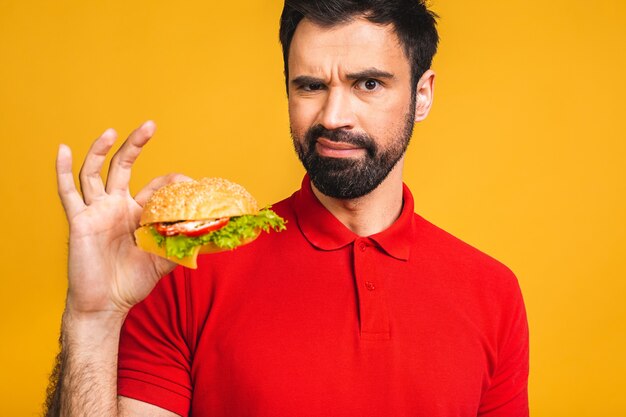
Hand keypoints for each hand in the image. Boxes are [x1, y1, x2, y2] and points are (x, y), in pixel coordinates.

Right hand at [57, 121, 186, 316]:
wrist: (107, 303)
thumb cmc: (133, 282)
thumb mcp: (165, 260)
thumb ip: (182, 245)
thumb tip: (210, 236)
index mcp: (138, 213)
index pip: (156, 186)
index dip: (173, 182)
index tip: (191, 182)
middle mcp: (117, 206)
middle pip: (124, 167)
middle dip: (135, 145)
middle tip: (150, 125)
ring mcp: (97, 211)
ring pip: (95, 172)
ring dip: (101, 150)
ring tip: (113, 131)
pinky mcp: (80, 220)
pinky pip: (68, 192)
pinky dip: (63, 170)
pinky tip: (64, 150)